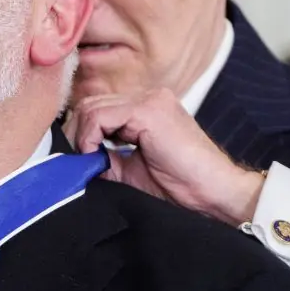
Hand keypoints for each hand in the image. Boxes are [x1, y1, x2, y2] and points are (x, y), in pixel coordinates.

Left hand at [64, 88, 265, 225]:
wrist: (213, 193)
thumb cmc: (180, 186)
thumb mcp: (131, 170)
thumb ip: (105, 158)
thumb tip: (75, 159)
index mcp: (146, 108)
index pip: (98, 107)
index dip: (81, 132)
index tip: (79, 157)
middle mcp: (149, 97)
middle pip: (90, 103)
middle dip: (76, 132)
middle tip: (78, 159)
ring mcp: (150, 100)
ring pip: (92, 107)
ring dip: (83, 136)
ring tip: (90, 159)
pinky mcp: (149, 110)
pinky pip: (102, 116)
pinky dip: (90, 135)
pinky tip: (95, 153)